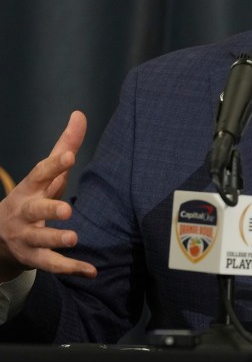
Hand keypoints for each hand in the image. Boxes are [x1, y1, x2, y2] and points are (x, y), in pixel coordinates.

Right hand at [0, 111, 96, 281]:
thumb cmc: (32, 196)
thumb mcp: (46, 173)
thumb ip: (65, 146)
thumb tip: (79, 114)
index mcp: (30, 188)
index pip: (41, 173)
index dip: (54, 165)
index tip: (69, 156)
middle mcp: (25, 212)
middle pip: (35, 210)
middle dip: (49, 209)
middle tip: (67, 210)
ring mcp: (27, 237)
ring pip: (40, 240)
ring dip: (56, 240)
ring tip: (74, 238)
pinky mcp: (34, 257)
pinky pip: (52, 265)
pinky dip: (71, 269)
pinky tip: (91, 271)